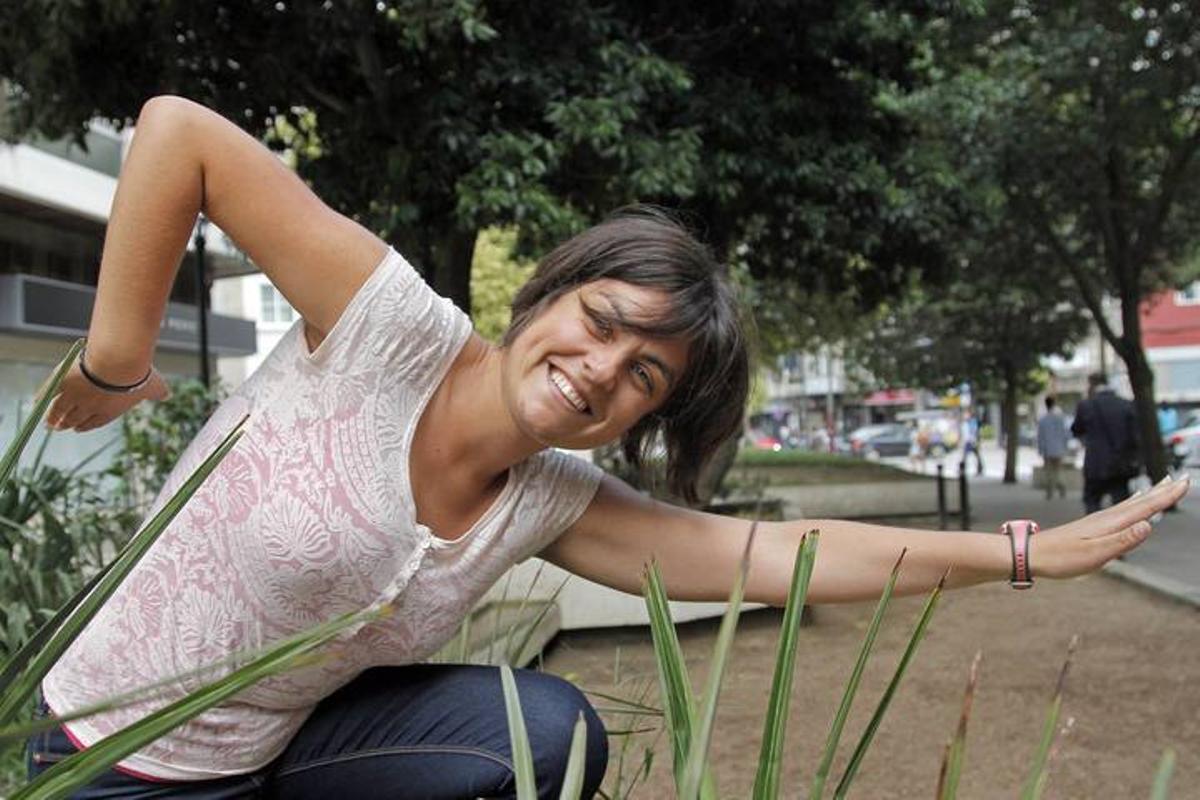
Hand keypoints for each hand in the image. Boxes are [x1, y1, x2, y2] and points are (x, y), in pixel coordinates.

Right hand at [42, 361, 170, 432]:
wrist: (117, 363)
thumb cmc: (137, 375)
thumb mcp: (154, 385)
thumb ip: (159, 392)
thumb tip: (168, 395)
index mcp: (110, 411)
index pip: (95, 422)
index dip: (86, 425)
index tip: (78, 429)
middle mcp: (90, 408)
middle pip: (74, 419)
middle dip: (66, 424)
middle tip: (57, 427)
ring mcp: (74, 397)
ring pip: (59, 411)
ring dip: (52, 418)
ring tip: (47, 423)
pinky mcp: (62, 384)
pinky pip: (48, 394)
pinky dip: (41, 400)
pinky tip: (37, 404)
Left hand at [1033, 475, 1188, 578]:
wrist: (1031, 554)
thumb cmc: (1060, 558)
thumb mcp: (1095, 554)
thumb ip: (1122, 541)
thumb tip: (1149, 524)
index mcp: (1110, 523)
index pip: (1145, 507)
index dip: (1166, 496)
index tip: (1185, 483)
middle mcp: (1106, 518)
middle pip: (1141, 501)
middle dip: (1163, 491)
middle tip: (1183, 479)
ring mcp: (1099, 521)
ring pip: (1132, 504)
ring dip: (1151, 494)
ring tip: (1165, 485)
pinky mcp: (1092, 526)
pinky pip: (1121, 510)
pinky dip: (1133, 502)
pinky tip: (1133, 500)